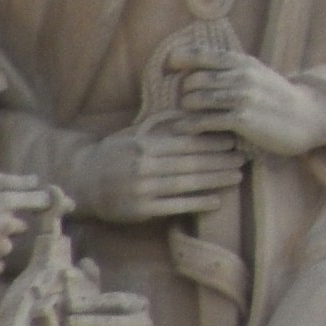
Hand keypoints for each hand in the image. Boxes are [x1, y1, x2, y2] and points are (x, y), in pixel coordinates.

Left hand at [60, 288, 154, 325]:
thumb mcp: (90, 302)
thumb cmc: (92, 322)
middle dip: (95, 323)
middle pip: (126, 324)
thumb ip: (86, 282)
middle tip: (67, 323)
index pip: (121, 302)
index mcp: (139, 306)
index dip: (95, 303)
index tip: (69, 305)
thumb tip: (84, 262)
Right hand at [67, 124, 243, 222]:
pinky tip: (217, 201)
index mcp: (144, 146)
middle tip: (244, 157)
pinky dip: (197, 203)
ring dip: (215, 180)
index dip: (211, 143)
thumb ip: (162, 129)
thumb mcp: (134, 136)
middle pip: (190, 164)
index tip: (233, 140)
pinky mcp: (140, 210)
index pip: (185, 144)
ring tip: (237, 176)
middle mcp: (143, 167)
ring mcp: (142, 190)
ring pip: (186, 184)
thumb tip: (194, 115)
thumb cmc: (114, 155)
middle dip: (220, 161)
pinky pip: (174, 206)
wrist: (82, 182)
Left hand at [164, 39, 325, 161]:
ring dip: (186, 108)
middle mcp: (241, 76)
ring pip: (197, 99)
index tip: (167, 66)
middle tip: (181, 100)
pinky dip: (190, 125)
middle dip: (183, 91)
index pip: (203, 54)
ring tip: (183, 114)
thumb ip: (230, 70)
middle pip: (194, 79)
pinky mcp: (243, 119)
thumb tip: (195, 68)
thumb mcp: (256, 74)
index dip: (179, 58)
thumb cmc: (276, 97)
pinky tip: (184, 129)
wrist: (306, 117)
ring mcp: (243, 97)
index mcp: (243, 62)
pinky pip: (205, 121)